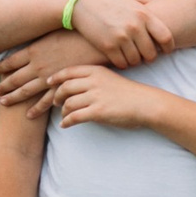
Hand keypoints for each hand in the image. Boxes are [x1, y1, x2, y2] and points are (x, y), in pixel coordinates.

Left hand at [0, 29, 105, 105]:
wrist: (94, 43)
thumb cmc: (76, 32)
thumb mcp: (53, 31)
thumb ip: (42, 38)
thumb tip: (33, 36)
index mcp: (34, 50)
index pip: (12, 60)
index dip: (3, 67)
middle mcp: (37, 65)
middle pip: (15, 78)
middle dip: (4, 86)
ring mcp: (47, 78)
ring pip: (25, 91)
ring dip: (13, 98)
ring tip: (4, 103)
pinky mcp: (59, 87)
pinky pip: (44, 101)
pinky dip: (36, 108)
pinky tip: (29, 114)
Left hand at [44, 64, 161, 129]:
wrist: (146, 103)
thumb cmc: (129, 93)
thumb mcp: (110, 78)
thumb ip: (93, 79)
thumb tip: (75, 86)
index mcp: (96, 71)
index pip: (69, 72)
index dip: (56, 77)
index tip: (49, 82)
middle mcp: (93, 81)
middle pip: (65, 87)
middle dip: (57, 96)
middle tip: (55, 102)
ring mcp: (95, 96)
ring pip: (68, 103)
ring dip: (63, 111)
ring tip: (64, 116)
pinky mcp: (98, 111)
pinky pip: (74, 117)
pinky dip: (67, 122)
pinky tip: (65, 125)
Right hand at [71, 0, 174, 67]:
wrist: (80, 2)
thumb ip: (146, 2)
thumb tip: (161, 6)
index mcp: (143, 14)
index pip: (166, 37)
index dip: (169, 47)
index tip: (166, 50)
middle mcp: (134, 26)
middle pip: (151, 53)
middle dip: (150, 57)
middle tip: (145, 55)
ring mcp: (121, 37)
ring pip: (136, 61)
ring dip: (135, 61)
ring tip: (131, 56)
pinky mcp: (107, 46)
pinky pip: (122, 64)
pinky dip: (122, 63)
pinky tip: (120, 58)